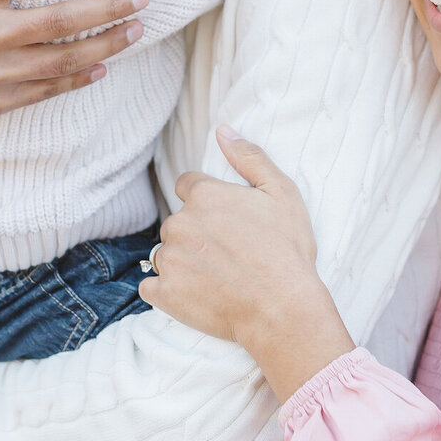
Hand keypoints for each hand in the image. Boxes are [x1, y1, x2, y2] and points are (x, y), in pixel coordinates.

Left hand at [140, 129, 353, 403]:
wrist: (283, 311)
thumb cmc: (287, 252)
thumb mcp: (282, 194)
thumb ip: (249, 157)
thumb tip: (223, 130)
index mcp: (203, 196)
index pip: (187, 186)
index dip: (208, 203)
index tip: (227, 223)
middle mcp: (178, 224)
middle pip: (176, 222)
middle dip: (195, 235)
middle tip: (229, 255)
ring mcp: (168, 260)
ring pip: (166, 254)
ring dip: (183, 263)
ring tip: (216, 278)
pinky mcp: (162, 293)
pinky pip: (152, 287)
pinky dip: (168, 292)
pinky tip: (196, 297)